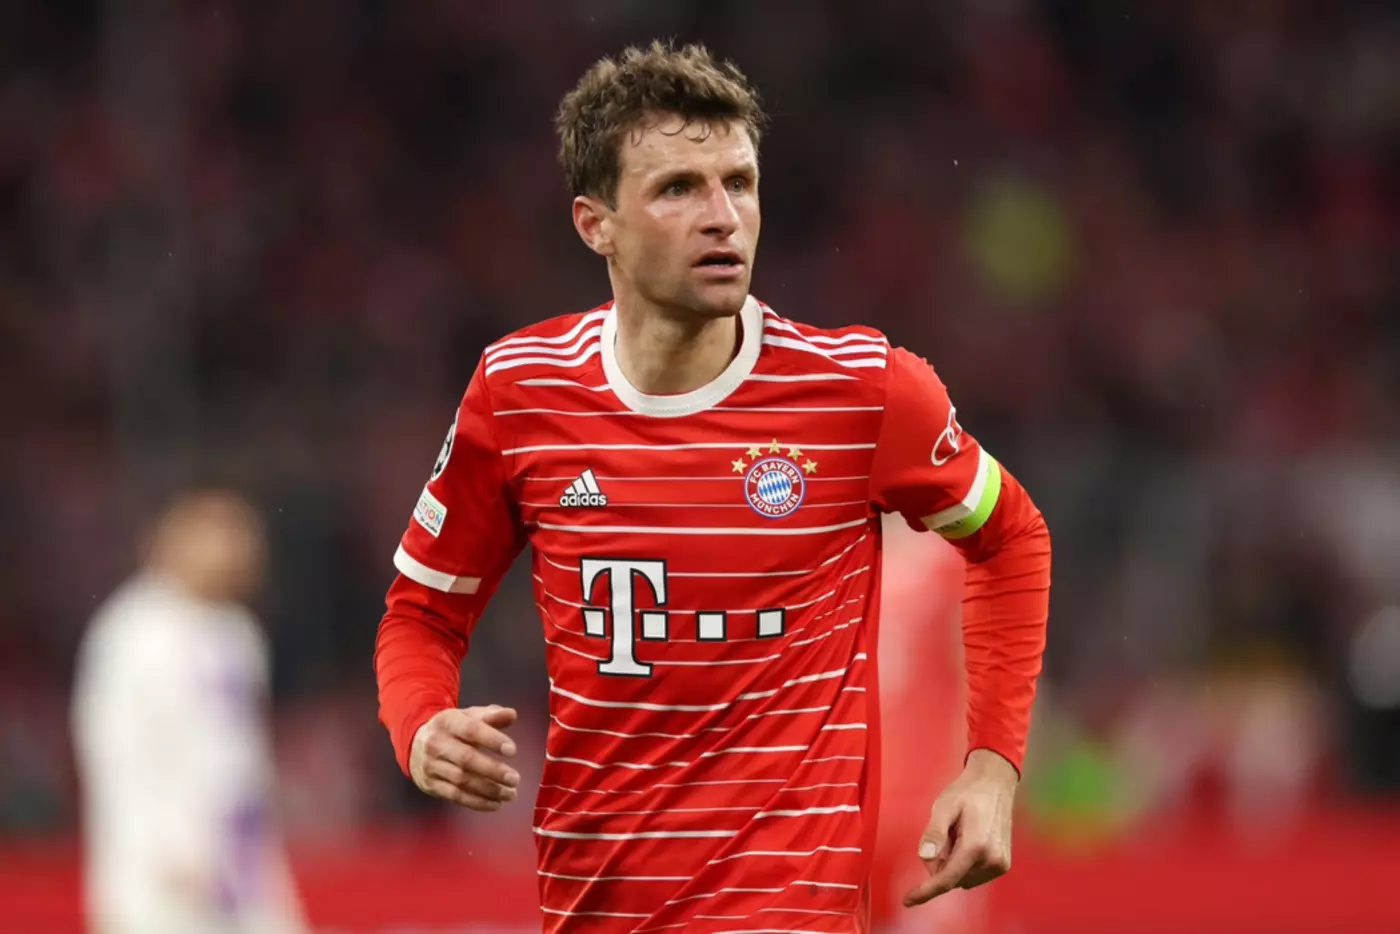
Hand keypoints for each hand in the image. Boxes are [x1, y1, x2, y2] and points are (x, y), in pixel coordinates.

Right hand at [410, 705, 520, 810]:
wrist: (414, 743)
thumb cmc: (452, 729)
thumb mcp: (468, 716)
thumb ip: (491, 715)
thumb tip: (512, 715)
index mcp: (447, 722)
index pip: (471, 730)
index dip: (492, 740)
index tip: (512, 750)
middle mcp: (436, 743)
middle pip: (466, 759)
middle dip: (492, 770)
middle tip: (514, 778)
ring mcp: (431, 766)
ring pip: (461, 780)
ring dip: (488, 790)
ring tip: (510, 793)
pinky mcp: (430, 784)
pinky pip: (455, 796)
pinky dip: (477, 802)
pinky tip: (495, 803)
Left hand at [904, 748, 1018, 906]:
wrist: (996, 783)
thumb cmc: (967, 792)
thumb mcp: (943, 807)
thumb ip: (934, 833)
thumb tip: (925, 857)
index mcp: (976, 846)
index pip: (946, 879)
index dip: (925, 891)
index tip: (908, 900)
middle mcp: (991, 860)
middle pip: (952, 877)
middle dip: (940, 862)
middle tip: (945, 832)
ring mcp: (1000, 864)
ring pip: (962, 878)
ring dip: (952, 863)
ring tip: (958, 834)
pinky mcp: (1002, 865)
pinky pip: (973, 875)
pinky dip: (963, 864)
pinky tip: (966, 840)